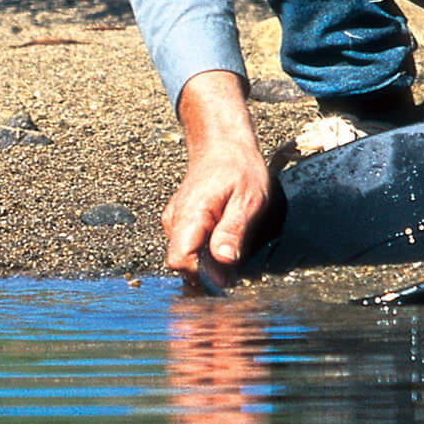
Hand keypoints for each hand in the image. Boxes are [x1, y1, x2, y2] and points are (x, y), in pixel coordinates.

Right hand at [163, 71, 273, 282]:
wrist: (224, 145)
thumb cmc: (239, 168)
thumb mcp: (248, 199)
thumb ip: (233, 230)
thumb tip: (223, 260)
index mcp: (190, 215)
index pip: (179, 261)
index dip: (202, 276)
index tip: (228, 278)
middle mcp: (175, 221)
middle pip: (182, 266)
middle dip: (208, 275)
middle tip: (236, 268)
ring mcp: (174, 223)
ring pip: (185, 260)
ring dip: (208, 265)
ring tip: (232, 249)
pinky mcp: (179, 224)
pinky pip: (189, 250)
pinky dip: (205, 255)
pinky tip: (223, 243)